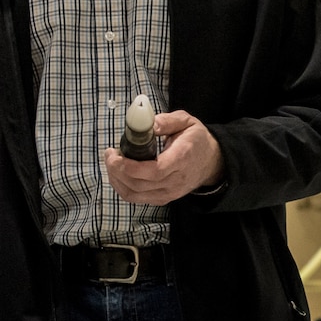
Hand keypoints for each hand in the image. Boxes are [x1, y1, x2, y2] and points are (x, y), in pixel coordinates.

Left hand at [103, 110, 223, 205]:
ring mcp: (169, 193)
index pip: (154, 171)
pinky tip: (118, 174)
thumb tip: (147, 125)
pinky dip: (122, 187)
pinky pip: (136, 198)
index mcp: (181, 159)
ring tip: (111, 163)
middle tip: (109, 154)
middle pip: (139, 184)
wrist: (211, 162)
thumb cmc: (196, 140)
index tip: (115, 154)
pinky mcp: (163, 199)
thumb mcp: (186, 121)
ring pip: (134, 194)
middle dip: (117, 170)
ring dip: (116, 180)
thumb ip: (167, 121)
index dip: (130, 167)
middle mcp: (175, 181)